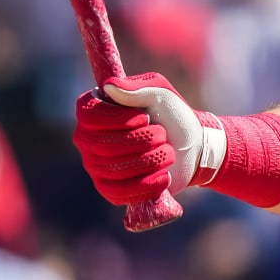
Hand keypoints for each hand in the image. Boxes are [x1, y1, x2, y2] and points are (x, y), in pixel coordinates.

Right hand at [73, 73, 218, 210]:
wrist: (192, 148)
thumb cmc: (171, 116)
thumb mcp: (160, 93)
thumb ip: (136, 88)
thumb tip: (108, 87)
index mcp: (93, 111)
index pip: (88, 114)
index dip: (117, 118)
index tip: (145, 117)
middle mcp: (88, 139)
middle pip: (102, 144)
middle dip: (140, 140)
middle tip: (162, 134)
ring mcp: (96, 166)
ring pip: (114, 169)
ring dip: (150, 160)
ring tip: (168, 153)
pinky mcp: (111, 190)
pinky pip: (119, 192)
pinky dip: (146, 185)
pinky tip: (164, 177)